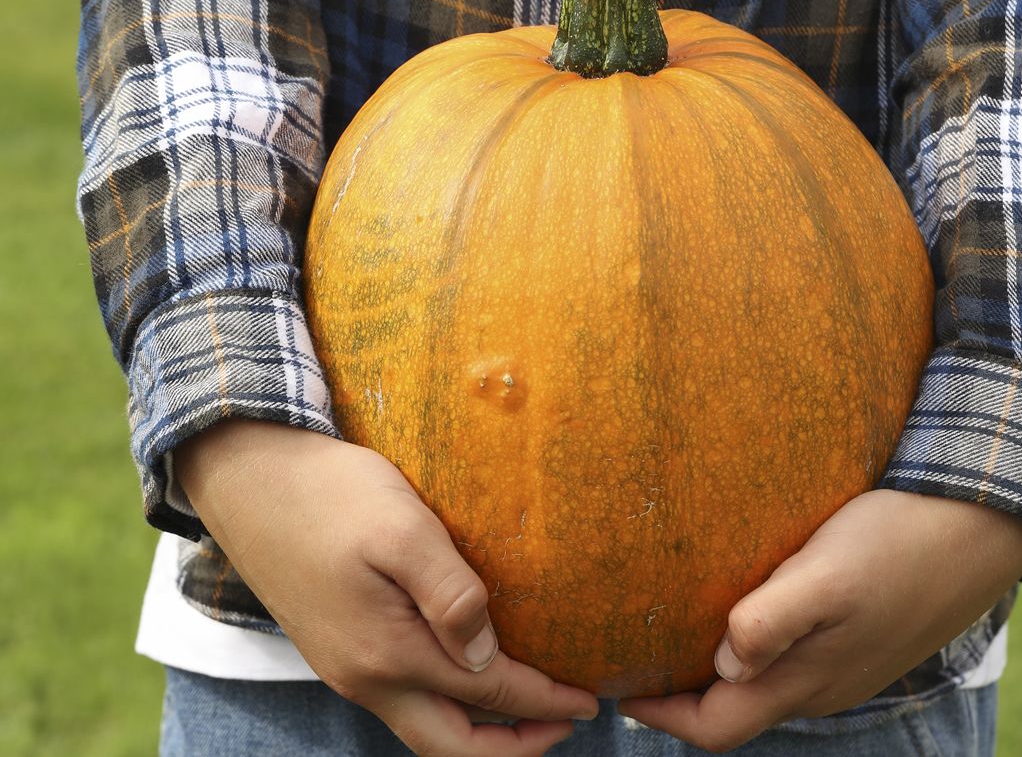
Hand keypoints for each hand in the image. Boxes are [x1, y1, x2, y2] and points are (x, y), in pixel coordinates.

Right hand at [175, 419, 597, 756]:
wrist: (247, 476)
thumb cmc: (329, 493)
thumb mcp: (402, 529)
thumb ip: (450, 595)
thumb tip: (489, 658)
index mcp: (386, 654)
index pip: (486, 696)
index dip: (543, 703)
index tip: (589, 701)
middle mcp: (363, 677)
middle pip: (449, 746)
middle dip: (513, 747)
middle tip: (565, 721)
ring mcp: (345, 666)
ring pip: (423, 726)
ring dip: (479, 728)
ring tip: (527, 705)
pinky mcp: (336, 646)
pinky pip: (402, 698)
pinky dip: (448, 702)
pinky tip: (469, 668)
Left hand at [618, 489, 1021, 751]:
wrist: (983, 525)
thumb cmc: (899, 543)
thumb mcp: (829, 575)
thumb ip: (773, 620)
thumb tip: (721, 662)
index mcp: (806, 681)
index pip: (715, 728)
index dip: (660, 715)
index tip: (617, 684)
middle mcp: (823, 686)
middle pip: (735, 713)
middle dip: (682, 695)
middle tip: (639, 651)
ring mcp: (846, 665)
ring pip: (765, 686)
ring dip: (717, 668)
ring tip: (679, 626)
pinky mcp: (862, 636)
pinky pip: (795, 659)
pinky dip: (754, 644)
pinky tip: (746, 603)